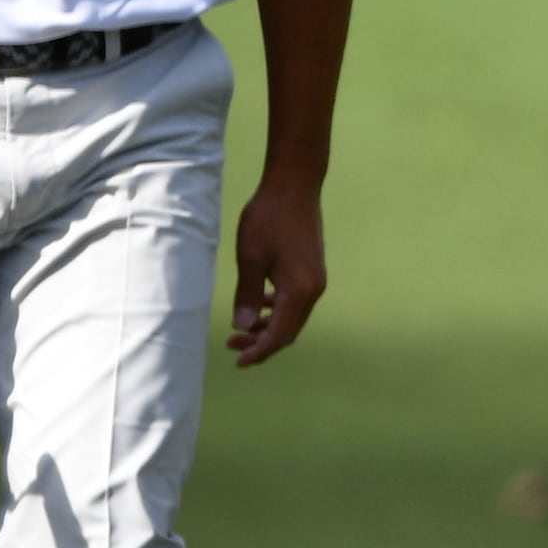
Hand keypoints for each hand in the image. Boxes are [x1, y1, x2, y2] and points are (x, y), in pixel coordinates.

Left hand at [229, 182, 327, 367]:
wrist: (295, 186)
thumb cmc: (269, 218)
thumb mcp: (251, 257)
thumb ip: (247, 295)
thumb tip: (243, 327)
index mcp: (300, 290)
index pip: (280, 334)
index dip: (258, 352)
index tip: (237, 361)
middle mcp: (314, 290)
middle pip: (289, 331)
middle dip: (262, 343)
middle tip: (232, 345)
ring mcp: (316, 280)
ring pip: (292, 317)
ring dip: (269, 327)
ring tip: (241, 328)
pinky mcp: (313, 271)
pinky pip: (295, 302)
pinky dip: (277, 310)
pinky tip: (259, 303)